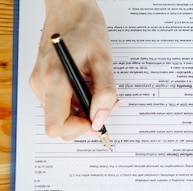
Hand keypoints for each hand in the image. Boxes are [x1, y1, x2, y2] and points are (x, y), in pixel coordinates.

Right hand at [30, 0, 117, 139]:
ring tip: (97, 89)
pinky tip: (88, 85)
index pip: (56, 126)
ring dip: (83, 110)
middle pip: (59, 124)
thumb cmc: (86, 28)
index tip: (98, 119)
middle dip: (85, 120)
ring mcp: (40, 83)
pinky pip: (60, 103)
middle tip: (106, 104)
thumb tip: (100, 119)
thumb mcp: (104, 60)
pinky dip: (77, 101)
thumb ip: (105, 92)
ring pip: (61, 115)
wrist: (70, 8)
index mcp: (53, 80)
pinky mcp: (43, 81)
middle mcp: (41, 84)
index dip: (79, 129)